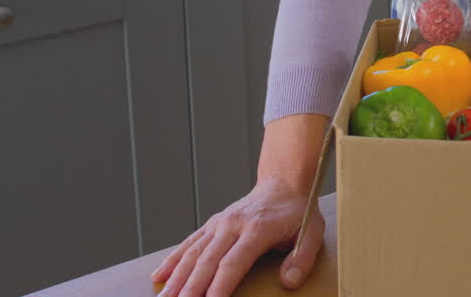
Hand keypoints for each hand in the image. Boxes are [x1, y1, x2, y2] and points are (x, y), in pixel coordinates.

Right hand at [150, 179, 323, 295]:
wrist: (284, 183)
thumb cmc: (298, 211)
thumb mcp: (311, 232)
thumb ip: (302, 258)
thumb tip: (289, 282)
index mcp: (256, 228)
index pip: (232, 263)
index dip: (218, 287)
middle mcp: (232, 224)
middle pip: (206, 261)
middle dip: (190, 289)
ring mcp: (219, 223)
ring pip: (192, 253)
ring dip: (176, 278)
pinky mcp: (212, 224)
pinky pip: (189, 242)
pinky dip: (172, 260)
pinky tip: (159, 276)